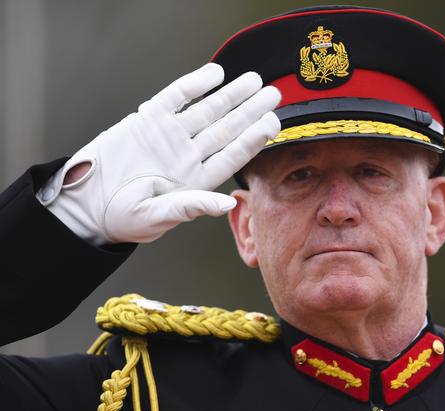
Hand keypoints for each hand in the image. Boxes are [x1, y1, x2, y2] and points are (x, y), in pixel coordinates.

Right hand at [38, 63, 280, 244]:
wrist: (85, 201)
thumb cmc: (123, 217)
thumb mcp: (157, 216)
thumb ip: (192, 206)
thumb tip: (227, 203)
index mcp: (196, 179)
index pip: (232, 155)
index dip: (253, 139)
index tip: (273, 124)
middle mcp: (188, 154)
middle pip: (226, 128)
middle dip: (250, 111)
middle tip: (274, 94)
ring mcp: (170, 135)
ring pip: (206, 110)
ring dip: (230, 95)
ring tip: (253, 80)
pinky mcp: (148, 120)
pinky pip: (175, 97)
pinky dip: (194, 85)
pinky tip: (214, 74)